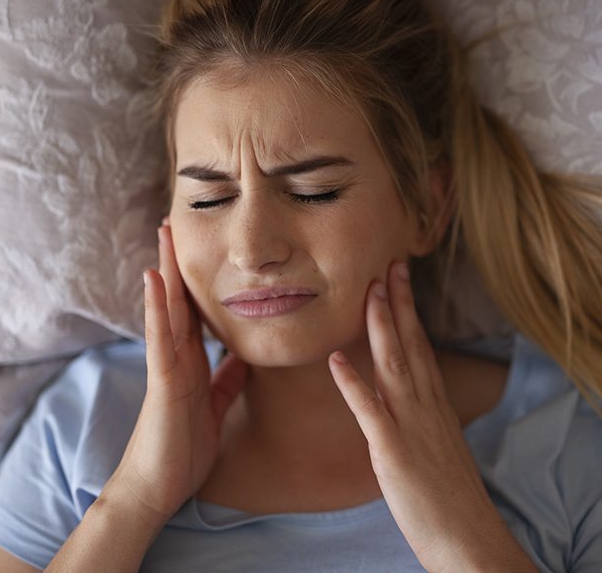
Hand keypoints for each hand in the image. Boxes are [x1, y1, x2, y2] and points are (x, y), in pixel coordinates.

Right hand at [108, 224, 248, 523]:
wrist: (160, 486)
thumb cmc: (184, 446)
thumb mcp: (215, 405)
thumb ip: (227, 380)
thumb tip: (244, 358)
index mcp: (192, 362)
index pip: (195, 313)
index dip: (198, 282)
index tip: (203, 251)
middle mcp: (177, 356)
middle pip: (179, 301)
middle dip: (179, 264)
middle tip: (177, 225)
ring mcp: (167, 365)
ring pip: (167, 310)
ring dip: (166, 271)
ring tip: (165, 235)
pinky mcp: (162, 380)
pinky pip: (161, 338)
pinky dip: (158, 307)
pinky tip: (155, 279)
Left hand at [329, 262, 535, 571]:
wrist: (467, 536)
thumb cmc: (449, 492)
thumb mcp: (439, 440)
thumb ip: (423, 412)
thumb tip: (409, 392)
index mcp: (434, 402)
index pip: (421, 345)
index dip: (409, 310)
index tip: (400, 279)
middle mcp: (424, 405)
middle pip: (410, 344)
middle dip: (398, 303)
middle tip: (388, 265)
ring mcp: (409, 425)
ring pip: (393, 365)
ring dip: (380, 327)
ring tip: (368, 292)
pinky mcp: (392, 450)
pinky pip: (369, 411)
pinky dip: (352, 384)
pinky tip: (335, 360)